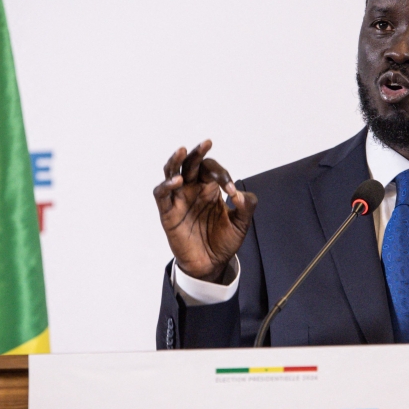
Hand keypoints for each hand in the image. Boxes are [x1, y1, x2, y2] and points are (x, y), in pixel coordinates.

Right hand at [153, 140, 257, 282]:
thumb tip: (241, 195)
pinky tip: (177, 181)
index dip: (223, 175)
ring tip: (183, 150)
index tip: (232, 191)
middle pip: (190, 164)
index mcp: (210, 188)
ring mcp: (179, 199)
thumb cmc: (223, 242)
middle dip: (198, 153)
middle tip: (207, 143)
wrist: (211, 265)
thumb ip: (246, 207)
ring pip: (172, 172)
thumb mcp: (241, 224)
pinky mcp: (167, 213)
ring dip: (176, 161)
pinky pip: (161, 194)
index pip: (212, 170)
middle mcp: (193, 189)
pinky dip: (166, 185)